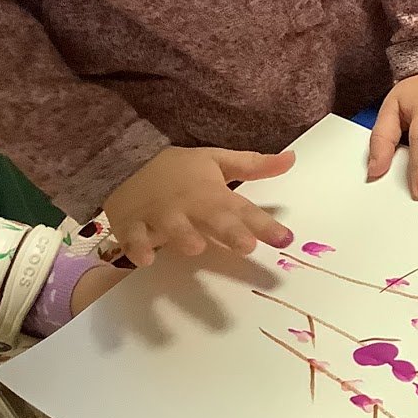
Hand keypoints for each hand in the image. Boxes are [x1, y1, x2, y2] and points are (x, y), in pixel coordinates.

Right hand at [104, 146, 295, 266]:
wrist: (126, 160)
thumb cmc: (178, 167)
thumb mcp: (217, 160)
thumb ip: (254, 165)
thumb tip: (291, 159)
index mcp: (213, 193)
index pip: (244, 210)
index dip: (265, 225)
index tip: (285, 239)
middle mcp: (189, 205)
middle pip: (213, 220)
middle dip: (230, 232)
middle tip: (247, 245)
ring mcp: (159, 215)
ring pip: (171, 228)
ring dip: (183, 237)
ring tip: (196, 247)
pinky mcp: (131, 224)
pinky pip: (133, 237)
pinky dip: (137, 247)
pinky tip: (145, 258)